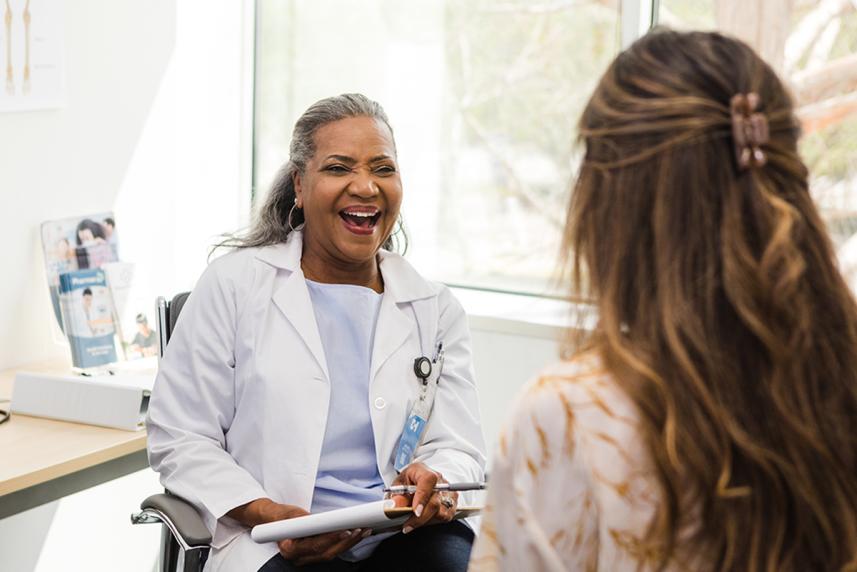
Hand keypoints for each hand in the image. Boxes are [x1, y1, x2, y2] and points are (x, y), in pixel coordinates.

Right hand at [226, 498, 370, 565]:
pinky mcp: (315, 556)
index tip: (344, 531)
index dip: (331, 540)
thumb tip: (320, 522)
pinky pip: (332, 551)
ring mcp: (307, 559)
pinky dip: (345, 543)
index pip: (314, 546)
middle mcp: (298, 558)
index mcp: (289, 548)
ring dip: (349, 543)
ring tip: (364, 530)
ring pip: (332, 554)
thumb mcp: (291, 514)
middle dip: (346, 542)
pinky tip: (357, 534)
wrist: (273, 522)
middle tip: (360, 529)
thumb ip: (303, 520)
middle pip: (327, 553)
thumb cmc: (282, 517)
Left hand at [389, 462, 457, 533]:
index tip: (416, 511)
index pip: (428, 481)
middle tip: (408, 526)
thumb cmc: (409, 481)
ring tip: (414, 522)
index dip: (422, 497)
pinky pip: (447, 516)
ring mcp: (448, 490)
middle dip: (420, 518)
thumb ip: (397, 496)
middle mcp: (439, 480)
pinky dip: (435, 520)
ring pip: (442, 512)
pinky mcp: (453, 501)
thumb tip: (395, 506)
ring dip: (427, 520)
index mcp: (423, 471)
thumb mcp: (398, 485)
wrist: (418, 480)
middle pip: (435, 502)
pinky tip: (424, 519)